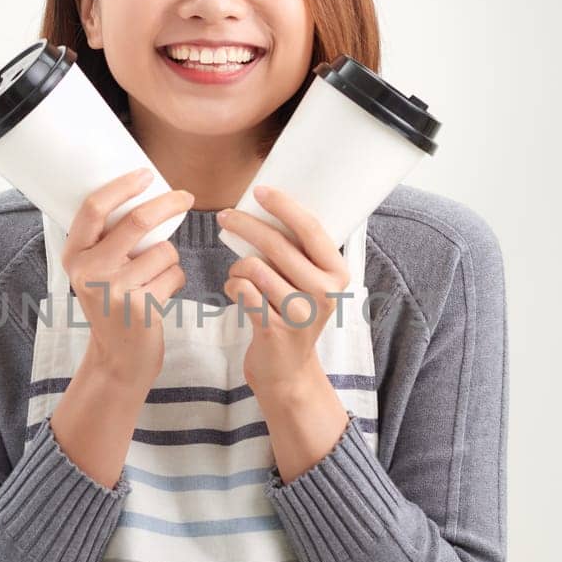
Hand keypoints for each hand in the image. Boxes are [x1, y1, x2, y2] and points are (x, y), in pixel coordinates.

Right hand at [61, 169, 193, 390]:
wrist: (118, 359)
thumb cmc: (114, 306)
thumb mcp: (96, 272)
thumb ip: (108, 241)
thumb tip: (143, 194)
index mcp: (74, 256)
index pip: (93, 209)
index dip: (121, 186)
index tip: (145, 174)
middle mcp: (89, 271)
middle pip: (137, 221)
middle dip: (168, 203)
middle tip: (185, 197)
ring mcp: (115, 290)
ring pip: (164, 251)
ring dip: (170, 260)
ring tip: (155, 280)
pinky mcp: (142, 307)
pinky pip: (175, 274)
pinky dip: (176, 281)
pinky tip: (160, 297)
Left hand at [218, 185, 350, 397]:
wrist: (288, 371)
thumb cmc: (293, 315)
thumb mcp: (309, 284)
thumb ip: (298, 252)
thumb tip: (267, 205)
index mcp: (337, 274)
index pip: (310, 228)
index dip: (283, 205)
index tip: (260, 191)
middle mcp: (324, 292)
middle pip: (276, 244)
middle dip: (245, 225)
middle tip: (225, 217)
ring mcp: (300, 313)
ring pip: (254, 267)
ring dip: (237, 266)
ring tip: (238, 274)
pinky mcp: (274, 329)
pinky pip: (242, 290)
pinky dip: (231, 285)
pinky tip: (235, 291)